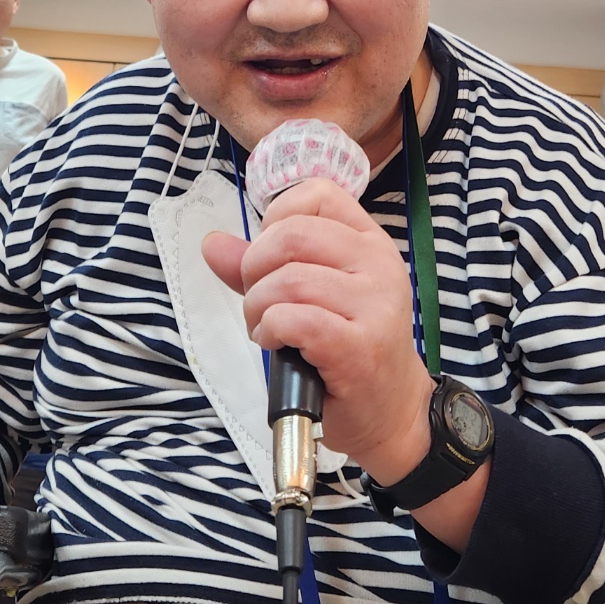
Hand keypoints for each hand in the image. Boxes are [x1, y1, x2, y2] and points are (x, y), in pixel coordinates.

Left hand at [202, 178, 434, 478]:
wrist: (391, 411)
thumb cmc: (347, 348)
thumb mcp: (311, 295)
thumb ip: (262, 266)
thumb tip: (213, 243)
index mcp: (369, 241)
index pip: (316, 194)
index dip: (275, 221)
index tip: (270, 259)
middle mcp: (378, 263)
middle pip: (292, 234)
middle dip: (255, 268)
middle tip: (258, 301)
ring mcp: (374, 305)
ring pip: (288, 279)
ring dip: (258, 308)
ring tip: (267, 329)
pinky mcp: (360, 347)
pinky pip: (295, 319)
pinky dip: (271, 330)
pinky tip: (277, 344)